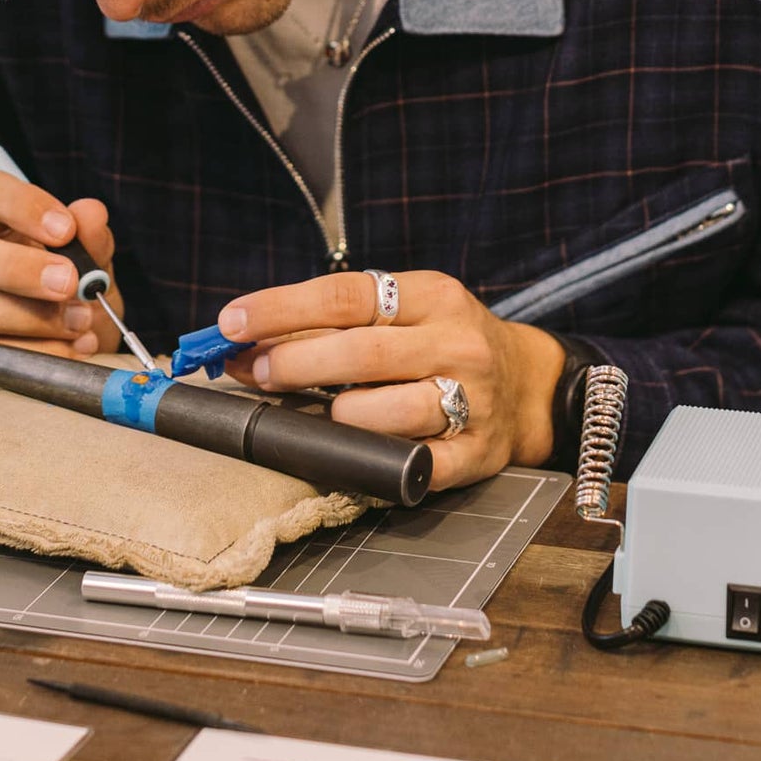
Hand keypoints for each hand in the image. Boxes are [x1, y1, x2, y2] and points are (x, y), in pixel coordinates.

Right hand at [0, 169, 122, 384]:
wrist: (64, 361)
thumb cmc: (70, 300)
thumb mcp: (91, 269)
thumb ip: (91, 241)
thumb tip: (91, 212)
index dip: (21, 205)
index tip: (65, 229)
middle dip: (21, 269)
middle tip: (71, 283)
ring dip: (30, 319)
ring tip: (79, 324)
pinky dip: (33, 354)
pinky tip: (71, 351)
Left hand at [217, 271, 565, 489]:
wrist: (527, 385)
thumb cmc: (441, 342)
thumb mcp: (401, 313)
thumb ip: (332, 324)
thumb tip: (244, 343)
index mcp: (432, 295)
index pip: (345, 296)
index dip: (281, 308)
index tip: (232, 322)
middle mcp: (456, 342)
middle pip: (361, 353)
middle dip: (295, 363)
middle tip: (255, 371)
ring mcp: (472, 400)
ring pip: (388, 412)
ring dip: (337, 416)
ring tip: (319, 413)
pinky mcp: (477, 454)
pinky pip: (416, 465)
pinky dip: (376, 462)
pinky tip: (353, 453)